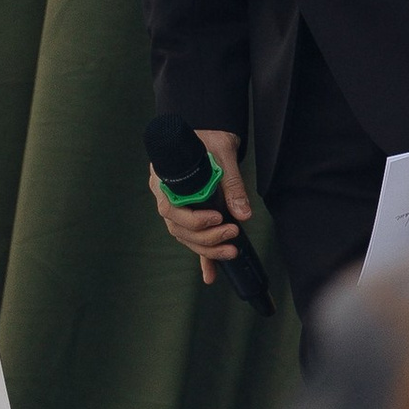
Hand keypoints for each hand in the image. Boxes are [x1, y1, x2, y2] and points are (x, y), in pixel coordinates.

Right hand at [150, 125, 250, 285]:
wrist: (210, 133)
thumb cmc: (210, 138)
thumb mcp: (223, 156)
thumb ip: (232, 185)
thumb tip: (243, 215)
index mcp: (165, 180)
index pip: (170, 209)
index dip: (192, 219)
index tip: (217, 218)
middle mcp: (166, 197)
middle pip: (178, 228)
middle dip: (206, 237)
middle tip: (232, 233)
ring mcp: (178, 208)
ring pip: (185, 237)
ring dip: (208, 249)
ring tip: (232, 251)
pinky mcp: (191, 216)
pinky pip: (193, 239)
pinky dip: (203, 258)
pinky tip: (210, 275)